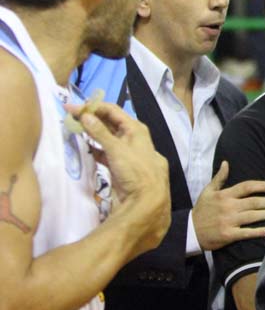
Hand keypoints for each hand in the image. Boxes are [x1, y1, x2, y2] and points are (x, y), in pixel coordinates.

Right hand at [67, 102, 170, 255]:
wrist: (147, 204)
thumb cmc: (136, 172)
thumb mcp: (117, 149)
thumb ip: (100, 132)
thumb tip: (85, 114)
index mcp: (138, 131)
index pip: (115, 112)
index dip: (95, 107)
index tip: (75, 106)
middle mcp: (136, 141)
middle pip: (113, 125)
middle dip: (94, 119)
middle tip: (72, 115)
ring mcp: (130, 156)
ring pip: (111, 139)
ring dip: (95, 134)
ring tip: (76, 129)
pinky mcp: (124, 170)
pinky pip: (110, 155)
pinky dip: (99, 150)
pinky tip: (88, 149)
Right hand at [192, 161, 264, 250]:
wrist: (189, 231)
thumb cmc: (201, 210)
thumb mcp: (207, 191)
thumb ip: (219, 177)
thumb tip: (226, 163)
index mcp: (225, 195)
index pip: (247, 187)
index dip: (261, 185)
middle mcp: (228, 207)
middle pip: (254, 202)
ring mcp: (228, 221)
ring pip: (253, 216)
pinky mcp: (228, 235)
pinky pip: (245, 233)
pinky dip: (257, 232)